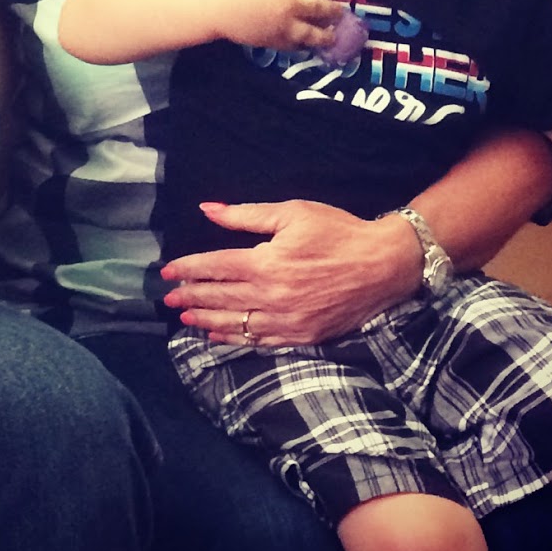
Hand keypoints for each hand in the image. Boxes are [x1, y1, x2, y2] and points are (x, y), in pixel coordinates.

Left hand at [160, 198, 421, 345]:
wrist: (385, 264)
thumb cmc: (338, 231)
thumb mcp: (291, 213)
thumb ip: (245, 215)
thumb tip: (208, 209)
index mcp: (266, 263)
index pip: (214, 268)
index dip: (187, 269)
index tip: (167, 272)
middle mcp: (272, 296)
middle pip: (220, 298)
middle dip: (191, 297)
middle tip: (168, 299)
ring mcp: (288, 320)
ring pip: (237, 324)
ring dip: (207, 321)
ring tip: (186, 319)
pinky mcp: (303, 335)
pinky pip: (261, 341)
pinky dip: (236, 340)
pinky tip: (219, 337)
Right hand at [210, 0, 342, 50]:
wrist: (214, 5)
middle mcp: (294, 2)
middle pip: (320, 7)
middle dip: (332, 11)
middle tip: (339, 14)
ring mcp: (287, 23)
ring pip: (314, 31)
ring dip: (326, 34)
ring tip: (332, 36)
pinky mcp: (277, 40)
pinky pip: (296, 44)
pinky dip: (304, 44)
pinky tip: (307, 45)